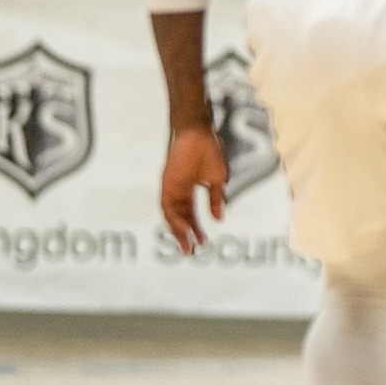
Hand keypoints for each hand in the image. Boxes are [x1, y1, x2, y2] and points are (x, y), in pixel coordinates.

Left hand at [160, 127, 227, 253]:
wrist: (198, 134)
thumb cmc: (209, 151)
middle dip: (185, 235)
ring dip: (178, 231)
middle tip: (191, 250)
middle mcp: (177, 192)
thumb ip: (216, 199)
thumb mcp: (216, 180)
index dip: (195, 228)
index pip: (190, 214)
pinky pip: (167, 207)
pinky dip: (173, 219)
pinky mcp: (167, 184)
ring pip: (171, 216)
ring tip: (187, 244)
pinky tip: (182, 229)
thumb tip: (219, 218)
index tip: (202, 242)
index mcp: (189, 190)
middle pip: (179, 218)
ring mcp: (171, 188)